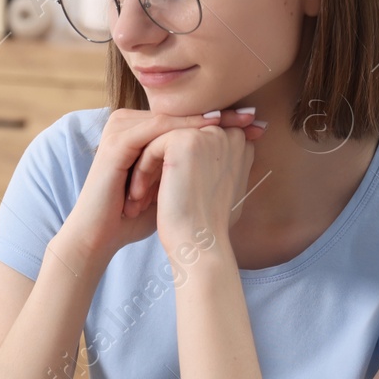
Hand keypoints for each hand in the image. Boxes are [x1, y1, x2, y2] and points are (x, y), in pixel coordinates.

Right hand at [60, 107, 262, 264]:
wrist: (102, 236)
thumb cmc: (138, 216)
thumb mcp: (175, 185)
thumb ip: (197, 167)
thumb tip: (238, 157)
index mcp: (142, 130)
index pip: (186, 120)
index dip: (222, 121)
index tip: (256, 126)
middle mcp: (129, 122)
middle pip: (182, 113)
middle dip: (220, 116)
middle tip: (254, 116)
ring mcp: (120, 128)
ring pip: (173, 117)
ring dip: (208, 118)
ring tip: (239, 120)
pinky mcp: (117, 140)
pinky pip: (158, 128)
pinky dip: (186, 128)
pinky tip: (212, 128)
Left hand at [127, 108, 261, 253]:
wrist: (200, 245)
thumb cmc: (206, 225)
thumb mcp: (218, 187)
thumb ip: (215, 164)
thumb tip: (201, 157)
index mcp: (239, 143)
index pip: (194, 143)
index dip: (174, 167)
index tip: (166, 194)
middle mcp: (229, 134)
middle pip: (177, 140)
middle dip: (158, 168)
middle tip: (146, 197)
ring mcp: (208, 134)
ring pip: (162, 143)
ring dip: (147, 171)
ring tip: (139, 198)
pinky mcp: (185, 140)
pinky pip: (151, 148)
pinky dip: (141, 172)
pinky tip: (138, 197)